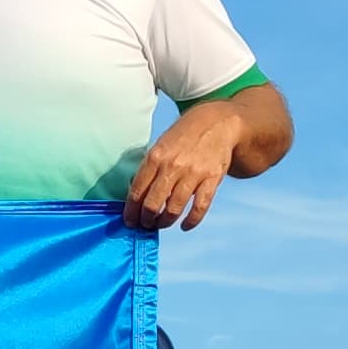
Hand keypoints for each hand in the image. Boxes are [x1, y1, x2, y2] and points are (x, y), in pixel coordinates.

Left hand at [123, 104, 243, 232]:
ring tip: (161, 224)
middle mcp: (173, 166)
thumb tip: (135, 196)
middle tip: (145, 224)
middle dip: (146, 220)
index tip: (130, 221)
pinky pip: (200, 207)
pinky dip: (191, 221)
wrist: (217, 123)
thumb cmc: (184, 137)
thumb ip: (149, 168)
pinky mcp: (212, 179)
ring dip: (164, 222)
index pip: (137, 191)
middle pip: (152, 204)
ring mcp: (193, 173)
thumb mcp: (161, 145)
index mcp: (155, 157)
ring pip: (174, 209)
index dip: (131, 211)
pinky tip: (184, 226)